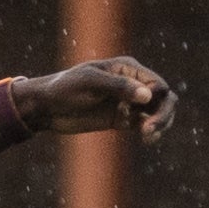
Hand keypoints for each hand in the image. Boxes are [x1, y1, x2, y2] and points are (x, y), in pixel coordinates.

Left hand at [37, 57, 178, 142]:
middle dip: (163, 114)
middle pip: (162, 98)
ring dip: (159, 124)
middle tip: (150, 129)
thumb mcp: (90, 83)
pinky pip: (144, 125)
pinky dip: (150, 132)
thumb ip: (119, 86)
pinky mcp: (120, 119)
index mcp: (127, 69)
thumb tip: (148, 96)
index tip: (145, 113)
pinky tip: (146, 139)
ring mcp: (127, 102)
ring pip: (157, 112)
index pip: (157, 84)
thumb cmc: (65, 88)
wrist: (45, 107)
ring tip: (148, 137)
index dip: (158, 99)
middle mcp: (131, 84)